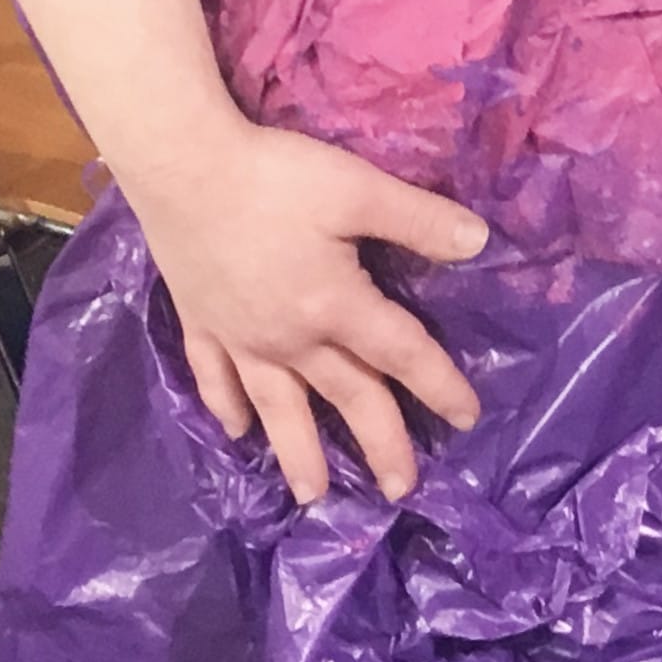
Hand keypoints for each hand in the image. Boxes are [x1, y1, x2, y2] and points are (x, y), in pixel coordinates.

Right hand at [119, 115, 488, 503]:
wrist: (181, 166)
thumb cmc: (275, 177)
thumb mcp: (359, 189)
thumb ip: (420, 220)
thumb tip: (480, 244)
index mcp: (334, 306)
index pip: (401, 354)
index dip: (439, 385)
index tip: (467, 418)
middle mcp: (289, 337)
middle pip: (345, 397)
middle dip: (379, 445)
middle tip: (402, 490)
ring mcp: (239, 336)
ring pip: (277, 407)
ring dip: (299, 452)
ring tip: (314, 495)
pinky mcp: (200, 321)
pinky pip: (215, 377)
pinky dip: (226, 406)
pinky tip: (235, 430)